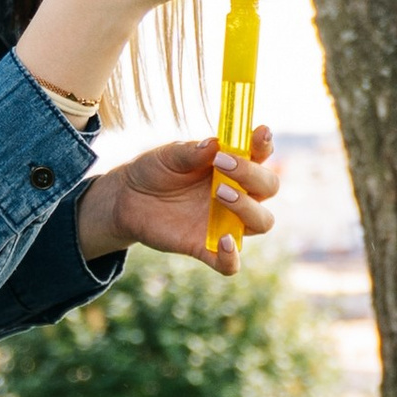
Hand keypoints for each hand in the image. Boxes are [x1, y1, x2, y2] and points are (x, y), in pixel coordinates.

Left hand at [79, 124, 279, 271]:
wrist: (128, 199)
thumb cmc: (155, 171)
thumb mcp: (168, 156)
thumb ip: (191, 151)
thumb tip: (215, 144)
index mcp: (232, 166)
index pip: (260, 155)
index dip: (264, 144)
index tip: (259, 132)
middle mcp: (238, 194)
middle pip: (269, 187)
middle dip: (253, 175)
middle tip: (223, 164)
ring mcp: (226, 222)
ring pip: (261, 222)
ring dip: (248, 208)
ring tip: (218, 192)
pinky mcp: (207, 247)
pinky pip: (230, 263)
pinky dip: (232, 258)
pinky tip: (223, 242)